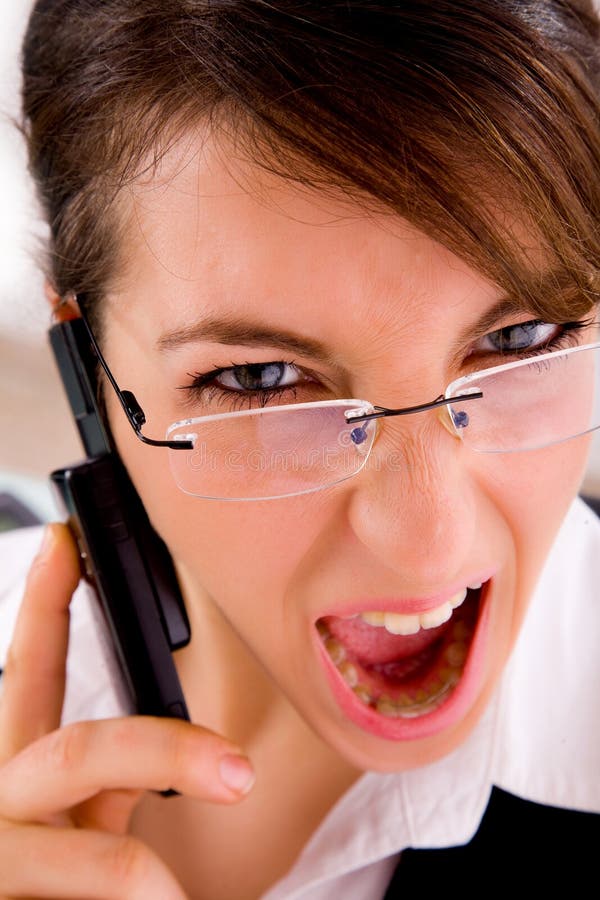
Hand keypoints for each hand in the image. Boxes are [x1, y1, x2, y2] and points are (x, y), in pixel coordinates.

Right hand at [0, 523, 254, 898]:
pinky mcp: (2, 895)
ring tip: (170, 896)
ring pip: (85, 841)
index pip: (31, 670)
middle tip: (240, 772)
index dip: (44, 601)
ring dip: (136, 868)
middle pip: (75, 748)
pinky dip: (139, 897)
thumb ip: (116, 785)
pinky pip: (92, 890)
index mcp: (22, 768)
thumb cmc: (61, 889)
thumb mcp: (87, 827)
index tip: (68, 540)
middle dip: (164, 749)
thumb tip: (207, 759)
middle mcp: (1, 799)